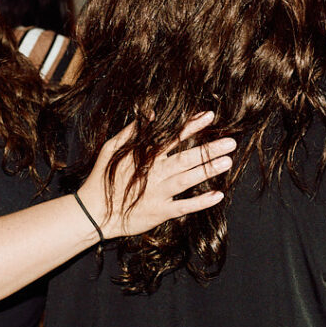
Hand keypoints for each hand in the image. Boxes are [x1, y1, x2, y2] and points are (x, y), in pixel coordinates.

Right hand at [78, 111, 234, 239]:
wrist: (94, 212)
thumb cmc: (103, 178)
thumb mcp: (112, 148)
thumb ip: (132, 131)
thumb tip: (150, 113)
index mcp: (145, 157)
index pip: (173, 138)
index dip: (191, 126)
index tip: (209, 116)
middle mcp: (155, 173)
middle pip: (186, 158)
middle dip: (209, 149)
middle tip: (231, 142)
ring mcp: (159, 193)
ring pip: (187, 179)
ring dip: (207, 170)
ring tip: (228, 162)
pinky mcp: (160, 212)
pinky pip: (183, 206)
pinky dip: (200, 202)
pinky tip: (217, 195)